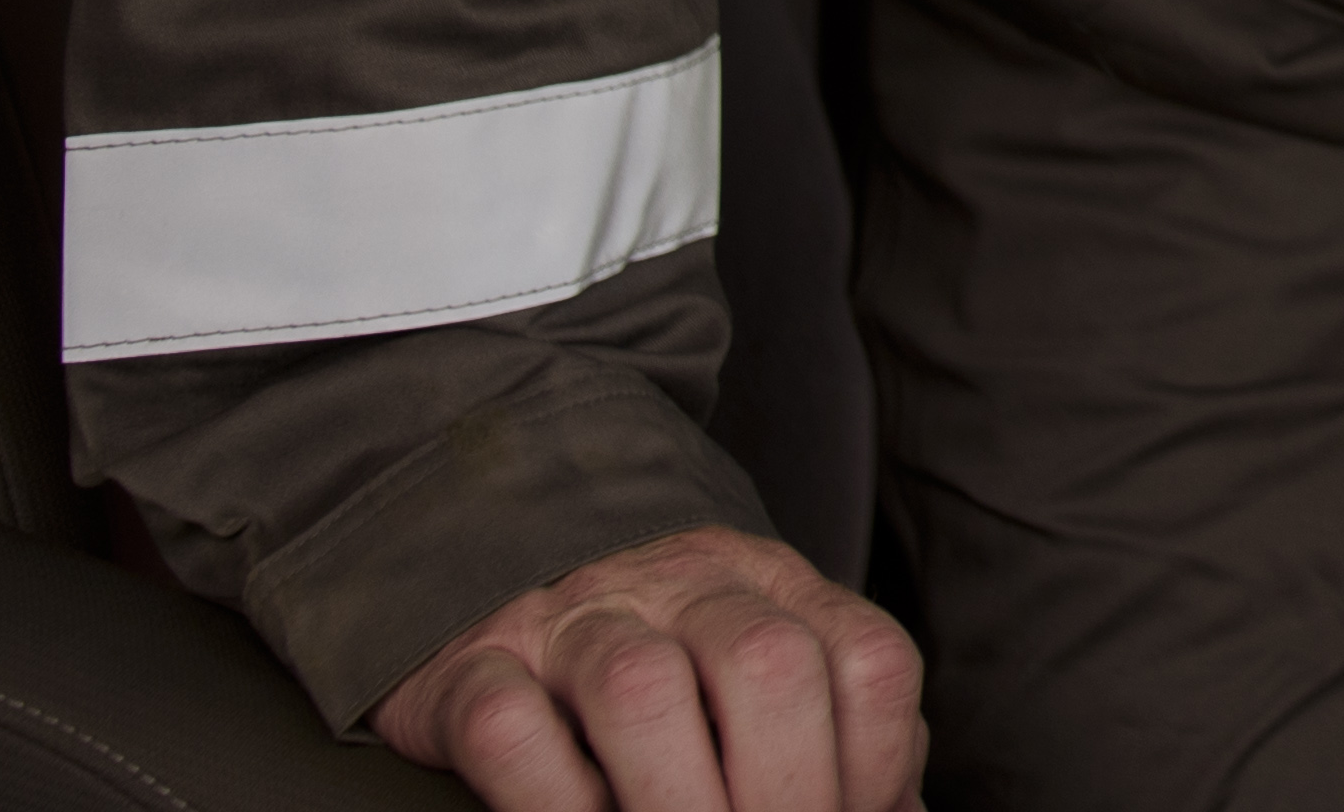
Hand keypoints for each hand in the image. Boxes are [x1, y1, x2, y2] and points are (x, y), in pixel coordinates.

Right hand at [373, 524, 924, 811]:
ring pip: (640, 689)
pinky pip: (508, 728)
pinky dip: (550, 803)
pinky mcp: (470, 668)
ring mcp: (572, 619)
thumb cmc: (656, 657)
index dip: (874, 764)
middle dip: (781, 791)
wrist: (488, 557)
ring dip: (670, 801)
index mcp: (773, 586)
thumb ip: (832, 729)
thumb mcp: (755, 669)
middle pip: (766, 666)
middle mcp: (680, 585)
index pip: (866, 660)